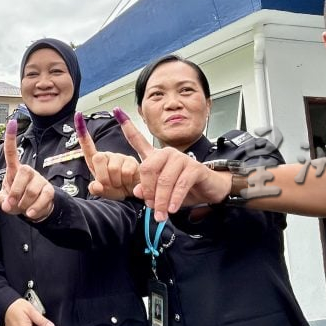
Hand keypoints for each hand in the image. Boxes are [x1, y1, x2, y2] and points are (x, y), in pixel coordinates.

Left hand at [0, 119, 55, 220]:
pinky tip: (30, 213)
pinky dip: (35, 207)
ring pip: (32, 188)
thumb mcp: (4, 201)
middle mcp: (28, 171)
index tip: (12, 123)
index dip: (11, 139)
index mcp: (15, 171)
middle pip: (24, 172)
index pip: (12, 153)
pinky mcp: (49, 190)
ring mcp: (39, 180)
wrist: (34, 211)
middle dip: (15, 191)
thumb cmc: (17, 201)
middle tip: (12, 203)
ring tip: (22, 209)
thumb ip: (2, 200)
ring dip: (24, 203)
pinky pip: (43, 197)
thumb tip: (8, 203)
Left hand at [76, 112, 138, 200]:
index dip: (82, 131)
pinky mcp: (131, 161)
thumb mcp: (102, 191)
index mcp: (96, 162)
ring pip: (112, 169)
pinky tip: (128, 181)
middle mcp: (107, 156)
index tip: (78, 115)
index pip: (87, 146)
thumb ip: (96, 189)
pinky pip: (125, 172)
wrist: (133, 194)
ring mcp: (119, 157)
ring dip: (115, 182)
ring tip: (119, 183)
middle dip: (103, 176)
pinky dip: (125, 181)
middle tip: (109, 184)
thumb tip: (96, 185)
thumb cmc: (116, 189)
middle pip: (98, 158)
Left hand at [110, 108, 229, 220]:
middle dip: (147, 191)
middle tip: (150, 207)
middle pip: (148, 169)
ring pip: (164, 180)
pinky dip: (175, 199)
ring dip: (161, 200)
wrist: (208, 191)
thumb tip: (137, 191)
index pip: (138, 140)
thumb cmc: (183, 189)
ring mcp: (181, 159)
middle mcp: (167, 153)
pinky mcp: (194, 168)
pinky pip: (180, 184)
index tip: (116, 110)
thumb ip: (147, 190)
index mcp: (156, 157)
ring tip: (161, 214)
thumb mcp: (161, 192)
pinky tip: (173, 209)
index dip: (127, 127)